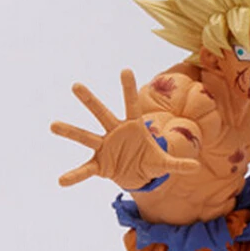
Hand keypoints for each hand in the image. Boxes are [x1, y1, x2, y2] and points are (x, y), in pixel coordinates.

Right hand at [51, 69, 200, 188]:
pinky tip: (62, 181)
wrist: (137, 174)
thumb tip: (197, 167)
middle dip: (91, 100)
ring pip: (86, 136)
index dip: (129, 88)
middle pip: (102, 113)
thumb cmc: (150, 160)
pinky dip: (75, 175)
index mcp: (134, 127)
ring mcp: (104, 146)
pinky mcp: (99, 164)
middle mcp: (115, 132)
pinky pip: (85, 169)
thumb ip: (178, 164)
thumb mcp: (165, 163)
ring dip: (71, 131)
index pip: (131, 104)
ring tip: (53, 125)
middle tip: (76, 85)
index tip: (126, 69)